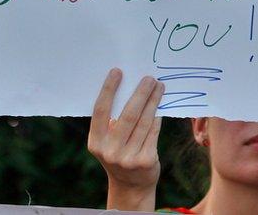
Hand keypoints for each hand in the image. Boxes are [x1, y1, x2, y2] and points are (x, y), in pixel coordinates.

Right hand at [87, 68, 164, 211]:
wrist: (131, 185)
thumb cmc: (120, 153)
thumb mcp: (109, 141)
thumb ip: (113, 121)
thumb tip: (129, 87)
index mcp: (96, 142)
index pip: (100, 111)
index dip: (108, 90)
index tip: (117, 71)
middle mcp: (109, 151)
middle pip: (128, 115)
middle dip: (140, 93)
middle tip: (149, 78)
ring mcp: (127, 157)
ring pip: (144, 122)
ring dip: (153, 101)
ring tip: (159, 86)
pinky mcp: (145, 160)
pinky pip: (153, 131)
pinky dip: (157, 116)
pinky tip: (161, 105)